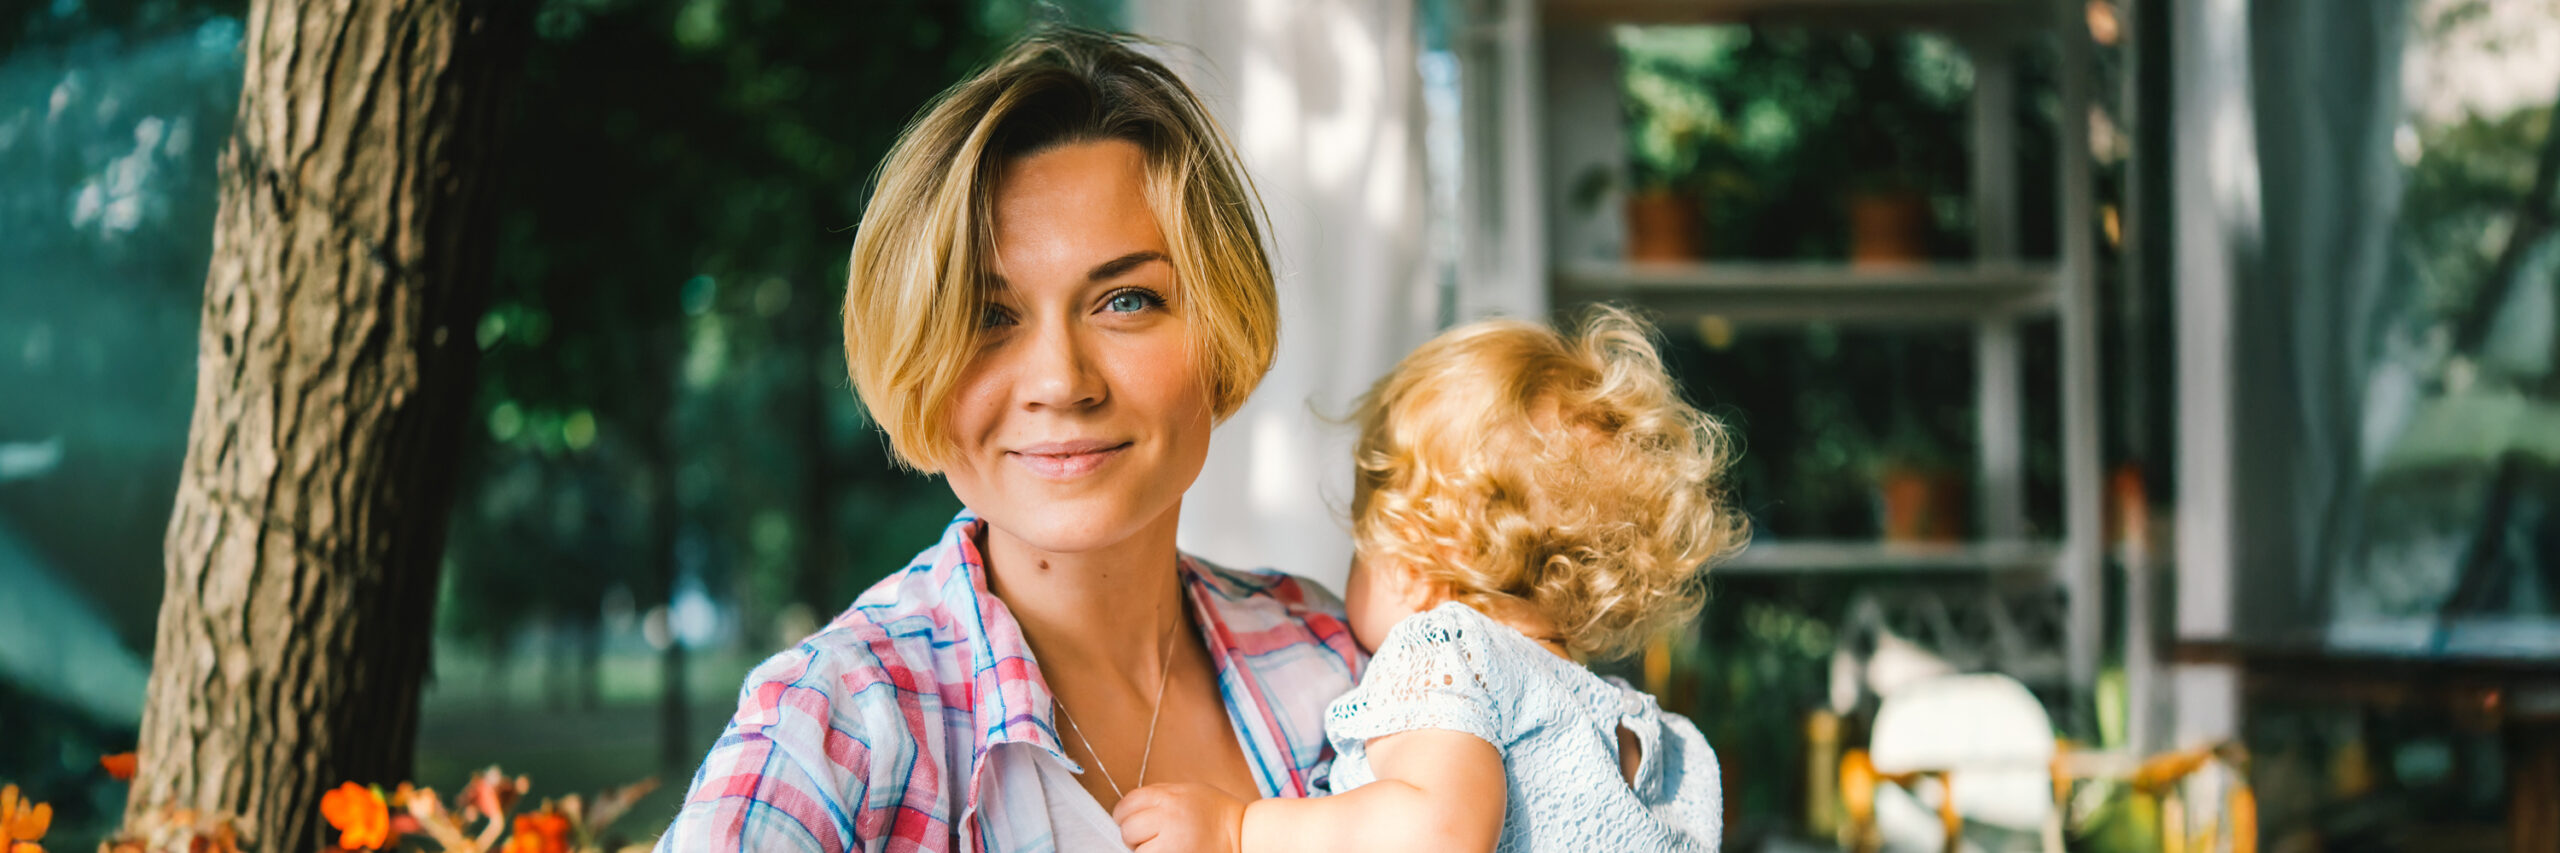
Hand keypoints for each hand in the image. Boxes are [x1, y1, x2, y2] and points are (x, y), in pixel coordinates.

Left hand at [1112, 783, 1246, 852]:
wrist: (1243, 835)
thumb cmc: (1216, 813)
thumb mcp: (1188, 791)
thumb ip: (1159, 796)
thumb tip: (1129, 808)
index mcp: (1169, 798)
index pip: (1128, 804)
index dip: (1124, 814)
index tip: (1129, 820)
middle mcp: (1168, 819)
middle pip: (1128, 829)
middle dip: (1134, 835)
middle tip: (1149, 838)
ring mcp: (1172, 845)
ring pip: (1137, 851)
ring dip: (1144, 851)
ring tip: (1164, 847)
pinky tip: (1168, 852)